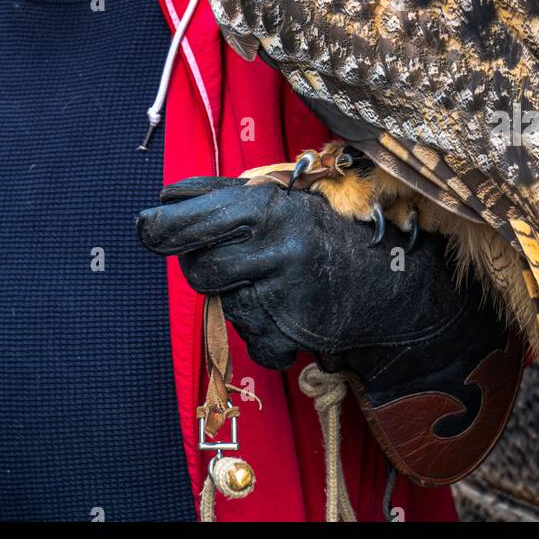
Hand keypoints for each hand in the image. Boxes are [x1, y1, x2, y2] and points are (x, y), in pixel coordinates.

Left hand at [136, 176, 498, 388]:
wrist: (391, 281)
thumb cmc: (323, 231)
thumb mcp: (279, 199)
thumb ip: (220, 198)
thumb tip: (163, 199)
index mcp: (266, 208)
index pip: (186, 223)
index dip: (159, 228)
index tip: (148, 228)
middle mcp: (274, 248)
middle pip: (197, 269)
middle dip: (206, 264)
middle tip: (235, 255)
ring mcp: (283, 295)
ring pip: (224, 305)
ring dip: (238, 297)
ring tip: (274, 280)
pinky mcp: (291, 335)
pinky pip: (249, 340)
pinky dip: (262, 331)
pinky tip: (288, 309)